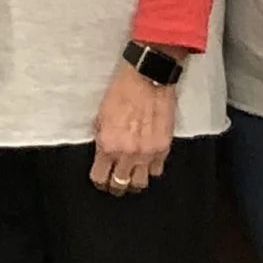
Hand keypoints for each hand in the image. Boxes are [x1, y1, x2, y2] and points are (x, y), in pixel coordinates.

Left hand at [90, 62, 175, 194]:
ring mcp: (147, 153)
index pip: (100, 177)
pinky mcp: (164, 148)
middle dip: (115, 184)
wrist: (147, 77)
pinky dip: (152, 168)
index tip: (100, 177)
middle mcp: (127, 153)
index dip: (99, 179)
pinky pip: (157, 170)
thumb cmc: (122, 90)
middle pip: (120, 185)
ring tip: (132, 174)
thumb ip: (102, 137)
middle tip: (115, 179)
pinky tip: (147, 161)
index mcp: (108, 145)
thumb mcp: (101, 114)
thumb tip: (103, 151)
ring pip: (140, 184)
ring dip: (135, 180)